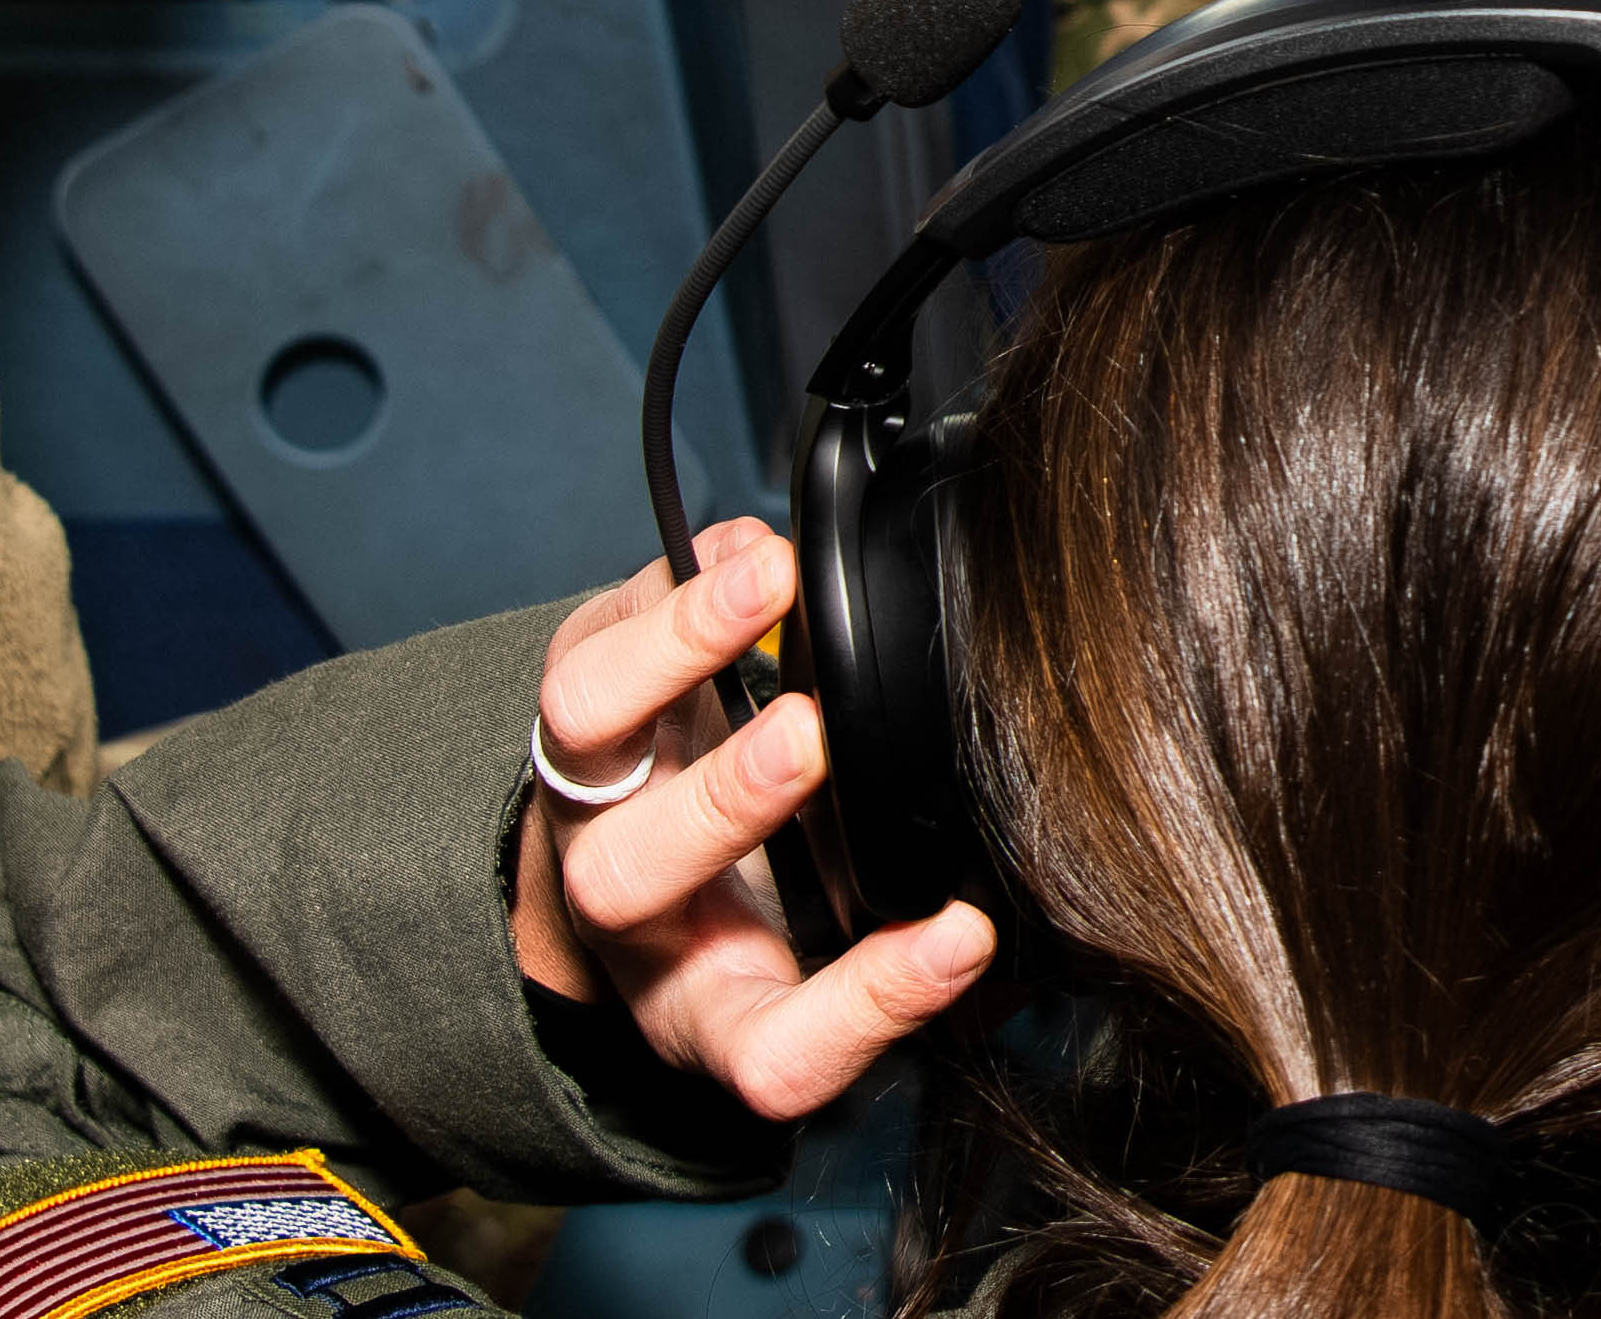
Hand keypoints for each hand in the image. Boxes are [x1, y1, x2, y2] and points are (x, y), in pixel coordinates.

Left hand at [509, 518, 994, 1118]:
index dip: (866, 1004)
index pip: (774, 1050)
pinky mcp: (576, 689)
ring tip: (773, 584)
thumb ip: (906, 961)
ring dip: (675, 647)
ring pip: (579, 726)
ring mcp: (586, 793)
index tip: (963, 933)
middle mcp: (629, 909)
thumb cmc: (751, 914)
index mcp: (710, 1004)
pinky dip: (677, 577)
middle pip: (626, 881)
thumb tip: (1024, 940)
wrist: (624, 854)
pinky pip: (597, 625)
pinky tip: (752, 550)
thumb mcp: (818, 973)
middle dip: (721, 800)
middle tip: (810, 735)